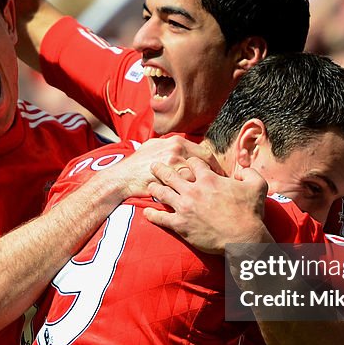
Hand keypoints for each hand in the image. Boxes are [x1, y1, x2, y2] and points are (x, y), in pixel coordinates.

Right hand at [101, 136, 219, 199]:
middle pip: (206, 164)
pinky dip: (196, 196)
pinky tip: (201, 202)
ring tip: (215, 196)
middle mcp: (177, 151)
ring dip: (207, 187)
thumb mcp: (154, 146)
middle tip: (221, 186)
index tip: (219, 175)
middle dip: (216, 176)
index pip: (205, 153)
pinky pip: (188, 189)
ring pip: (199, 177)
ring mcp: (173, 167)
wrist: (122, 178)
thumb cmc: (138, 163)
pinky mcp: (170, 182)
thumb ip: (170, 144)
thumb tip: (184, 145)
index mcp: (177, 142)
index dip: (214, 166)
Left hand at [144, 157, 267, 254]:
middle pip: (171, 174)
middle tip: (154, 165)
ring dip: (154, 188)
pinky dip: (152, 215)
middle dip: (161, 169)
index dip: (190, 162)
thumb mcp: (258, 185)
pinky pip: (161, 218)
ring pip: (162, 193)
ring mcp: (185, 208)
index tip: (186, 163)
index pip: (193, 163)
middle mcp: (193, 190)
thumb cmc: (250, 213)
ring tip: (149, 186)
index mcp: (209, 179)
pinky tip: (146, 212)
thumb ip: (249, 172)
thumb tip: (241, 168)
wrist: (242, 239)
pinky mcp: (180, 225)